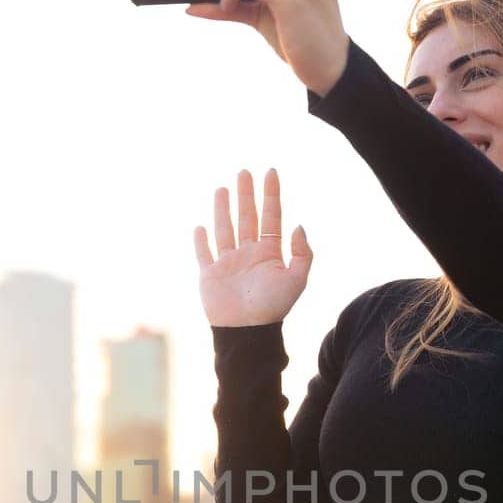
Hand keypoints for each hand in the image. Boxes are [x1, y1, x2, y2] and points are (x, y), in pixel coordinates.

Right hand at [194, 168, 312, 326]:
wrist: (248, 331)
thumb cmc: (273, 308)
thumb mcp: (297, 280)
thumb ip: (302, 253)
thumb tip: (298, 225)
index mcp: (269, 253)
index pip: (271, 217)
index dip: (271, 194)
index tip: (271, 172)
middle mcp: (248, 254)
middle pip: (247, 217)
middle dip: (246, 194)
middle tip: (244, 171)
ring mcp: (228, 263)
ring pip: (225, 229)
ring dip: (223, 209)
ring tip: (223, 188)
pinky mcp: (210, 275)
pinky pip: (204, 254)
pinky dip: (201, 241)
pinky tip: (201, 227)